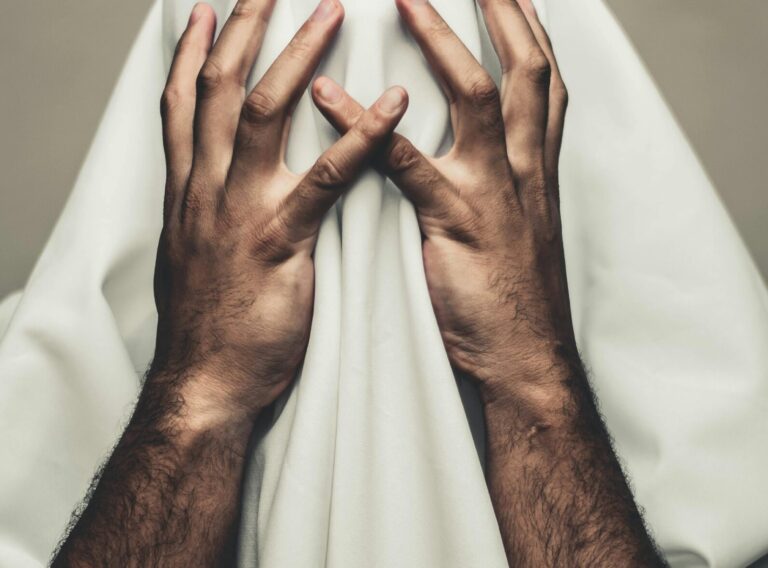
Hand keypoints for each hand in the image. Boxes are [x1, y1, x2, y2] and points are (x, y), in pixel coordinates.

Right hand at [153, 0, 407, 421]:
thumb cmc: (209, 324)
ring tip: (333, 13)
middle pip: (220, 88)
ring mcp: (241, 211)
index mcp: (190, 191)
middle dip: (244, 27)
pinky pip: (322, 180)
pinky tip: (393, 106)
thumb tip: (215, 186)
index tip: (208, 11)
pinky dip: (358, 138)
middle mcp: (208, 188)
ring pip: (263, 114)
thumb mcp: (194, 257)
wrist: (206, 385)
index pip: (186, 103)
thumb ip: (205, 212)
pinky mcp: (279, 243)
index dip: (196, 53)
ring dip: (298, 56)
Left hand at [314, 3, 665, 564]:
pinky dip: (366, 126)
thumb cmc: (514, 296)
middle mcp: (523, 168)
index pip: (543, 80)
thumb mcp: (519, 226)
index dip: (528, 27)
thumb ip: (505, 179)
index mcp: (535, 168)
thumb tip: (483, 145)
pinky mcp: (457, 224)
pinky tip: (327, 94)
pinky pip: (408, 163)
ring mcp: (493, 192)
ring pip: (480, 97)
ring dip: (445, 39)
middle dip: (507, 9)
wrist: (524, 359)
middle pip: (528, 68)